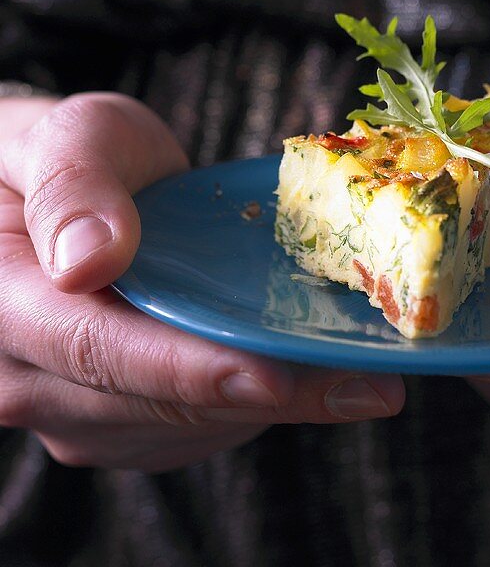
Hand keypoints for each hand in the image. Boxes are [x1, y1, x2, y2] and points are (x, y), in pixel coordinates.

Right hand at [0, 93, 403, 471]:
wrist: (53, 203)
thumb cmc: (57, 158)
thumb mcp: (64, 136)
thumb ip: (71, 184)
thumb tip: (91, 259)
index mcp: (3, 307)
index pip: (98, 351)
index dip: (193, 369)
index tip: (277, 378)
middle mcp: (22, 382)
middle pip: (157, 405)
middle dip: (270, 399)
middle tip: (375, 389)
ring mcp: (70, 414)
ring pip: (185, 429)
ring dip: (274, 409)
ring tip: (359, 378)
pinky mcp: (115, 426)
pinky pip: (194, 431)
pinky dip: (256, 406)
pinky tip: (304, 373)